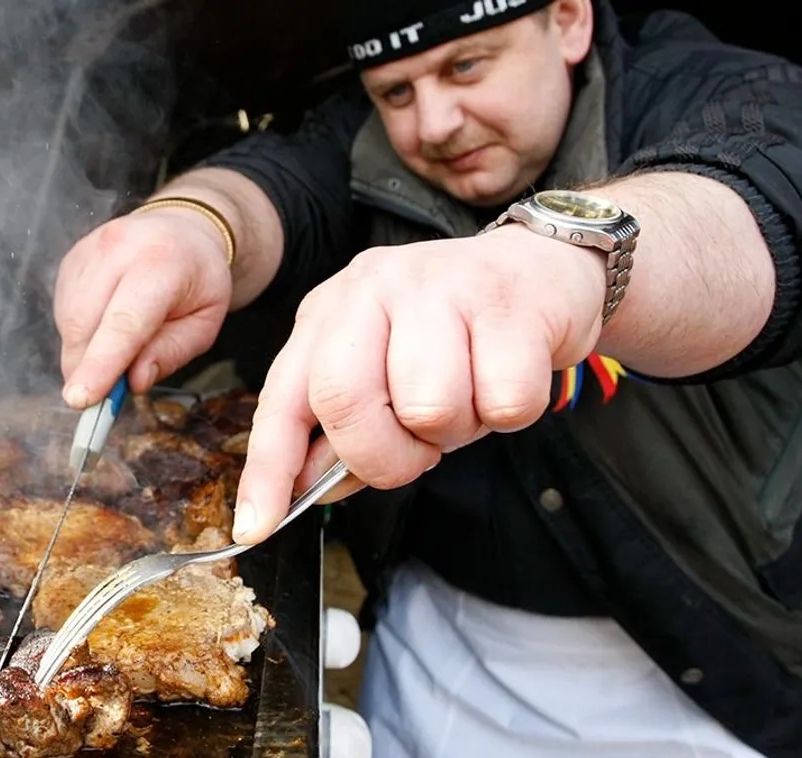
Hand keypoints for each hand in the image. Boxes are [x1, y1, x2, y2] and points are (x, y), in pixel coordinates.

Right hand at [54, 206, 233, 407]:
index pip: (125, 321)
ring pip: (69, 320)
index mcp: (163, 262)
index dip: (100, 363)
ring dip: (83, 352)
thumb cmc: (197, 281)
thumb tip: (133, 382)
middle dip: (83, 368)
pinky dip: (78, 334)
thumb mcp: (204, 322)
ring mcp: (90, 249)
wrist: (182, 230)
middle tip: (97, 397)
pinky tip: (104, 328)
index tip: (81, 399)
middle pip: (85, 322)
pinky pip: (63, 310)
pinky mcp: (71, 258)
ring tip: (115, 350)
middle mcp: (120, 247)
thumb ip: (170, 353)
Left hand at [231, 225, 607, 542]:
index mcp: (330, 314)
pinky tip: (508, 376)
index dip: (267, 470)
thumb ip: (344, 426)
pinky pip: (504, 403)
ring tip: (470, 396)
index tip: (256, 527)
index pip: (284, 399)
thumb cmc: (456, 335)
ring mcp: (439, 289)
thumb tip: (308, 484)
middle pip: (345, 401)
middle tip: (418, 451)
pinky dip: (510, 413)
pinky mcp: (507, 304)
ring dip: (456, 430)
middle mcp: (372, 290)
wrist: (544, 267)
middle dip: (382, 456)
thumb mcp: (384, 369)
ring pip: (429, 408)